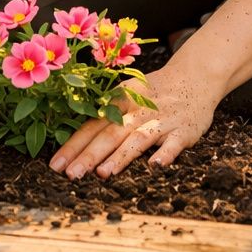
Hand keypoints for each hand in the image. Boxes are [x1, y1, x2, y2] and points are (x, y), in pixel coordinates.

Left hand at [48, 64, 218, 178]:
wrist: (196, 76)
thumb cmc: (154, 93)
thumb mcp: (127, 96)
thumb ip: (107, 118)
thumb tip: (76, 146)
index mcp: (120, 102)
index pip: (92, 126)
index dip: (74, 145)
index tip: (55, 165)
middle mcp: (138, 111)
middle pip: (111, 134)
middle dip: (90, 155)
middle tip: (71, 175)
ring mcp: (162, 120)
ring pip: (138, 138)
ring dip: (121, 155)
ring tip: (104, 173)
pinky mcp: (184, 130)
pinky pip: (174, 143)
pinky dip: (165, 154)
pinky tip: (155, 166)